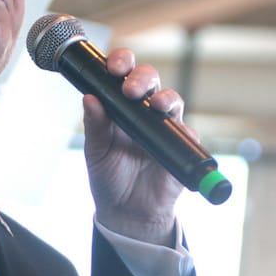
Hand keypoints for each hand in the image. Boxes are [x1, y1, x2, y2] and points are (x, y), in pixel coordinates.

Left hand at [82, 48, 189, 245]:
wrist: (126, 212)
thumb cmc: (109, 178)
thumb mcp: (96, 152)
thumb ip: (94, 125)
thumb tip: (89, 97)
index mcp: (120, 106)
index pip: (124, 74)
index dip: (122, 63)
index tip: (113, 67)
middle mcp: (143, 111)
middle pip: (150, 80)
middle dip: (142, 77)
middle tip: (130, 89)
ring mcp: (164, 127)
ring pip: (172, 100)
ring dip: (166, 98)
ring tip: (156, 105)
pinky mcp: (180, 147)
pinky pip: (187, 132)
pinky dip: (182, 129)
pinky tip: (175, 132)